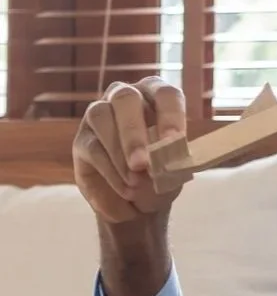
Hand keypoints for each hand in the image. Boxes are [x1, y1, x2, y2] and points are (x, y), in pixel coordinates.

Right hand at [73, 78, 186, 224]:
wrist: (138, 201)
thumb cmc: (160, 172)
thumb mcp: (173, 168)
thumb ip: (171, 161)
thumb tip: (164, 161)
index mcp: (156, 97)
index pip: (165, 94)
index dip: (170, 116)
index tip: (174, 141)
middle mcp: (125, 97)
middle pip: (125, 98)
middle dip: (133, 131)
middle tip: (142, 163)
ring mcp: (99, 114)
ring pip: (101, 117)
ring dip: (118, 151)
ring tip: (134, 181)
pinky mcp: (82, 139)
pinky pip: (93, 148)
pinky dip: (111, 171)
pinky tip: (125, 189)